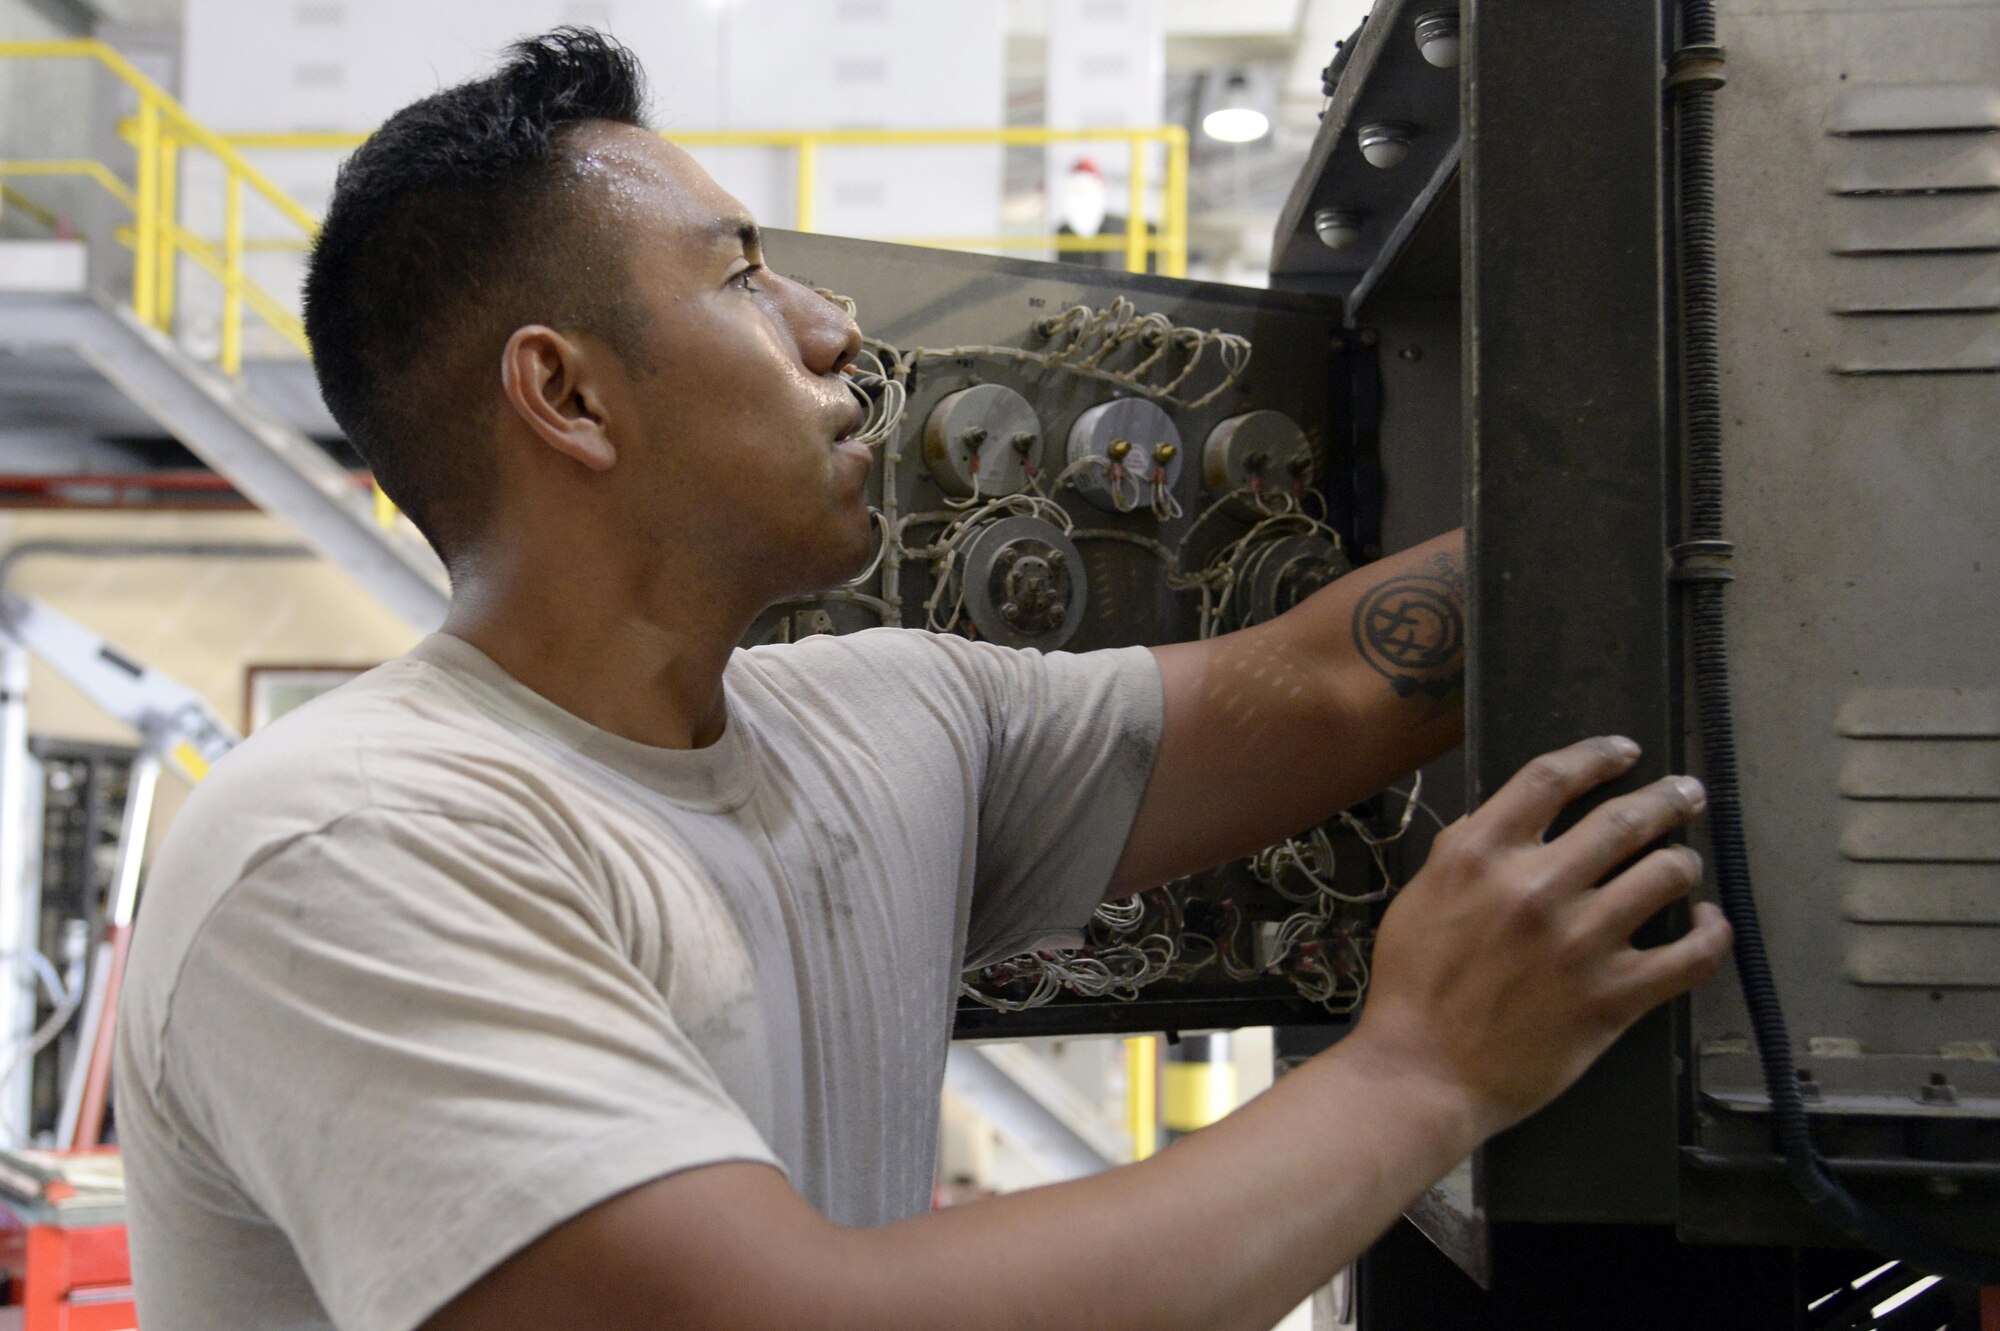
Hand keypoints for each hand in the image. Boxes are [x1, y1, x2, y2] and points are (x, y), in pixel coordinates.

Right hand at [1343, 737, 1732, 1137]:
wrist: (1423, 1071)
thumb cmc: (1415, 986)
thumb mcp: (1421, 895)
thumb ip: (1467, 848)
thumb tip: (1516, 816)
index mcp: (1480, 855)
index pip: (1553, 777)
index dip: (1599, 755)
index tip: (1626, 752)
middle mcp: (1535, 887)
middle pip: (1626, 817)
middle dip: (1668, 798)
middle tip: (1686, 794)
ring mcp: (1580, 942)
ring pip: (1668, 874)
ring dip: (1685, 861)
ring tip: (1686, 864)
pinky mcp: (1613, 996)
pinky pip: (1692, 954)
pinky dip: (1713, 932)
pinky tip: (1709, 922)